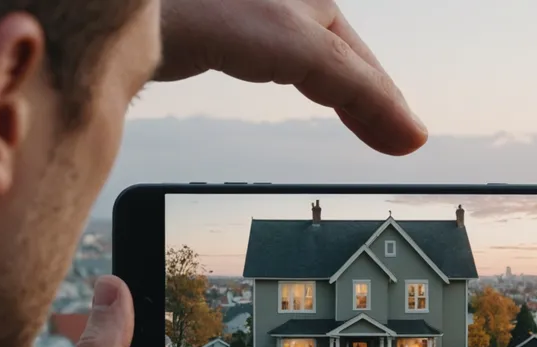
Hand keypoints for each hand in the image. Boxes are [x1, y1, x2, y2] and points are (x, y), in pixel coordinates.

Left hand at [156, 0, 427, 155]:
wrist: (124, 4)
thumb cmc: (204, 5)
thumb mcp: (299, 44)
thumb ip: (357, 87)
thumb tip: (412, 133)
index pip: (360, 63)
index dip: (385, 103)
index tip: (408, 142)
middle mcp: (282, 1)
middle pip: (337, 55)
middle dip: (364, 95)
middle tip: (389, 140)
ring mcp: (243, 13)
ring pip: (302, 55)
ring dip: (331, 88)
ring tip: (354, 119)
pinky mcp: (204, 27)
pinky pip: (264, 55)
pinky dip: (288, 76)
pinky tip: (278, 80)